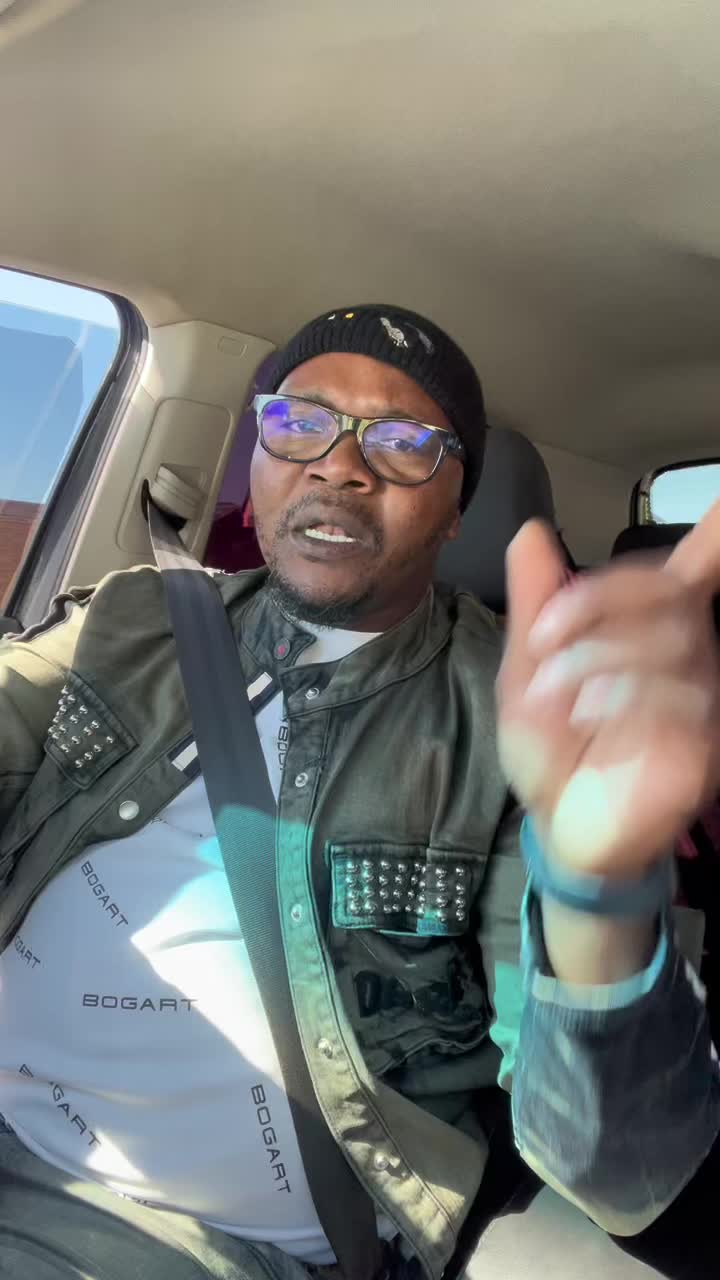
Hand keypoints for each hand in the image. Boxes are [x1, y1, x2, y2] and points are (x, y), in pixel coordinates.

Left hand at [496, 503, 719, 877]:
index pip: (696, 568)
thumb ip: (534, 603)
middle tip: (545, 641)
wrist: (560, 823)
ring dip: (595, 659)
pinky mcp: (700, 743)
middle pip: (665, 592)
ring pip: (668, 640)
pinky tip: (589, 721)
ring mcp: (697, 698)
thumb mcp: (527, 671)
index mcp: (646, 627)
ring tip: (558, 697)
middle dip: (593, 606)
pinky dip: (617, 700)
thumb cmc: (553, 746)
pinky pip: (674, 696)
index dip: (718, 533)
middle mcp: (684, 653)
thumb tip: (531, 533)